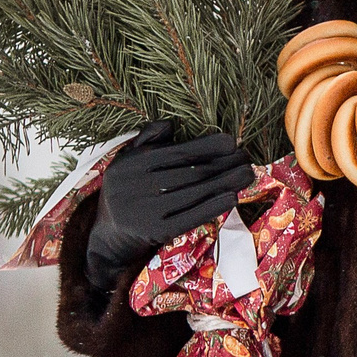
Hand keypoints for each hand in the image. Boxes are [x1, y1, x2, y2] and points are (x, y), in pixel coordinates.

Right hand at [84, 120, 255, 291]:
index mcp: (134, 163)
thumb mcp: (128, 160)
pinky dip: (212, 207)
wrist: (108, 233)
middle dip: (224, 164)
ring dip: (225, 183)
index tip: (232, 143)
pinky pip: (188, 217)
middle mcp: (136, 185)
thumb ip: (148, 139)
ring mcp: (145, 210)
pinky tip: (231, 198)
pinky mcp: (153, 231)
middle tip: (248, 160)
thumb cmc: (127, 189)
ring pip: (193, 193)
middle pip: (191, 172)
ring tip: (247, 174)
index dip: (208, 147)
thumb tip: (170, 123)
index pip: (178, 152)